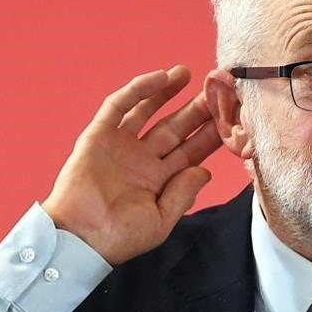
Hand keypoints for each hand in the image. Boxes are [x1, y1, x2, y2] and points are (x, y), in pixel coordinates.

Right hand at [41, 66, 220, 264]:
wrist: (79, 239)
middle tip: (218, 90)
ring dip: (167, 91)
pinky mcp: (98, 136)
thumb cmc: (118, 238)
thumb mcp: (160, 221)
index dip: (210, 134)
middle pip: (175, 128)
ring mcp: (120, 146)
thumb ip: (183, 194)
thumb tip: (204, 171)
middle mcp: (141, 159)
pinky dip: (138, 91)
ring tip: (188, 73)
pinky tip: (159, 78)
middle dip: (196, 110)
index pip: (190, 152)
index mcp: (159, 181)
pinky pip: (119, 107)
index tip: (232, 117)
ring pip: (148, 111)